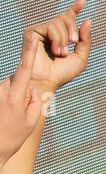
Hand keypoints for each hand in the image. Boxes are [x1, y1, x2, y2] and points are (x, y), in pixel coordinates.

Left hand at [0, 31, 43, 166]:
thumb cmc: (12, 136)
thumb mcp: (31, 120)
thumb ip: (35, 100)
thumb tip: (32, 89)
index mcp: (15, 95)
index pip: (24, 69)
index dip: (29, 52)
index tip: (33, 37)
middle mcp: (3, 91)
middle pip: (18, 81)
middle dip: (24, 93)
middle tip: (20, 115)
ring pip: (11, 89)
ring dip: (15, 101)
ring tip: (10, 119)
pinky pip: (5, 96)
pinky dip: (8, 106)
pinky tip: (3, 119)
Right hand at [25, 0, 91, 92]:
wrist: (47, 81)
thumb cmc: (62, 73)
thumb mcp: (81, 57)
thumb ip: (85, 39)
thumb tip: (87, 20)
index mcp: (61, 36)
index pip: (68, 18)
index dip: (75, 8)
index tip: (83, 0)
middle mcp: (50, 31)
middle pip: (66, 17)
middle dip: (73, 29)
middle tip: (73, 42)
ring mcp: (40, 30)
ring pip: (59, 22)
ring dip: (64, 39)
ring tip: (61, 53)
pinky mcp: (31, 31)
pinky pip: (51, 27)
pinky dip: (57, 39)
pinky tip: (54, 51)